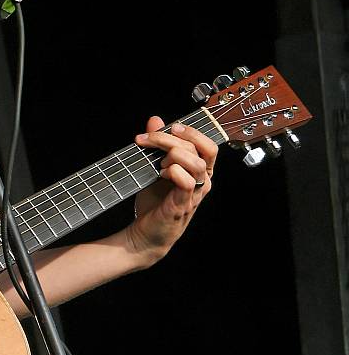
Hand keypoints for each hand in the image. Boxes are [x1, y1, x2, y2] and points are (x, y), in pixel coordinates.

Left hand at [127, 116, 217, 262]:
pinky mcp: (182, 205)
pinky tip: (159, 174)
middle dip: (171, 138)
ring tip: (157, 162)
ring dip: (173, 155)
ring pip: (196, 163)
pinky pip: (186, 182)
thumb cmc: (154, 203)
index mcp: (199, 171)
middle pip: (200, 149)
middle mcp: (202, 181)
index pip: (208, 144)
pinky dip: (172, 172)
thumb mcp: (153, 168)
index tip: (167, 126)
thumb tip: (155, 120)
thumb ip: (157, 144)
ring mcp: (194, 194)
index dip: (190, 131)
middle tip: (147, 139)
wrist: (144, 234)